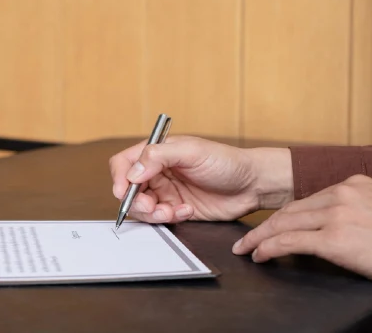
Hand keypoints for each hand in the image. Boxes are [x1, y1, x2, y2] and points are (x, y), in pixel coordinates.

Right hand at [110, 136, 294, 222]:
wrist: (252, 185)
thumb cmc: (226, 161)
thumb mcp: (192, 152)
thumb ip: (158, 157)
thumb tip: (132, 172)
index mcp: (157, 152)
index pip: (124, 163)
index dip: (119, 177)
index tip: (123, 191)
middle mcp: (157, 172)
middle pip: (128, 189)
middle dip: (136, 201)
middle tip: (151, 206)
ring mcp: (166, 191)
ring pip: (142, 207)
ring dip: (153, 213)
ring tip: (172, 211)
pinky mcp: (175, 209)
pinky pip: (160, 218)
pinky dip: (169, 218)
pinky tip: (186, 212)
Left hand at [232, 175, 371, 286]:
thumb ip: (357, 208)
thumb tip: (332, 222)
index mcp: (354, 184)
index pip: (306, 201)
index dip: (283, 216)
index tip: (268, 226)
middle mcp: (343, 194)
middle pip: (290, 211)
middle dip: (264, 227)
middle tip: (246, 239)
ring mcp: (339, 215)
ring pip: (284, 224)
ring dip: (260, 239)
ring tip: (246, 249)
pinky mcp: (336, 239)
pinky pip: (290, 242)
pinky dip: (269, 249)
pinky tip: (259, 256)